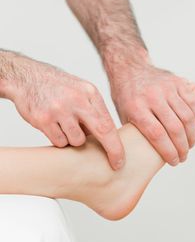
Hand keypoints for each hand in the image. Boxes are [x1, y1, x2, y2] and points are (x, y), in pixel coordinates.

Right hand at [6, 57, 124, 169]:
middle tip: (116, 164)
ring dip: (73, 139)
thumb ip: (94, 111)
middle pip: (101, 131)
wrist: (27, 77)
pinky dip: (58, 139)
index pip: (108, 123)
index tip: (120, 159)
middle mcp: (77, 100)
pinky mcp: (43, 119)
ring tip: (65, 126)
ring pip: (76, 141)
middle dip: (112, 150)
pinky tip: (54, 126)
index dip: (116, 144)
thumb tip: (106, 138)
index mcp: (89, 93)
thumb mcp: (81, 91)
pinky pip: (59, 142)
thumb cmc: (58, 87)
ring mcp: (59, 110)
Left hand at [110, 64, 194, 165]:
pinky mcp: (177, 82)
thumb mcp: (123, 116)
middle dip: (183, 148)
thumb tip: (144, 157)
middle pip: (175, 128)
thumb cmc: (125, 96)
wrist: (129, 68)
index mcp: (136, 107)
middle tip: (183, 157)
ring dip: (192, 135)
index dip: (169, 152)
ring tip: (190, 145)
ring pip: (187, 117)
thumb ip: (135, 133)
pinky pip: (193, 103)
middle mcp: (152, 96)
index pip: (157, 135)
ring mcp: (166, 87)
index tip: (174, 161)